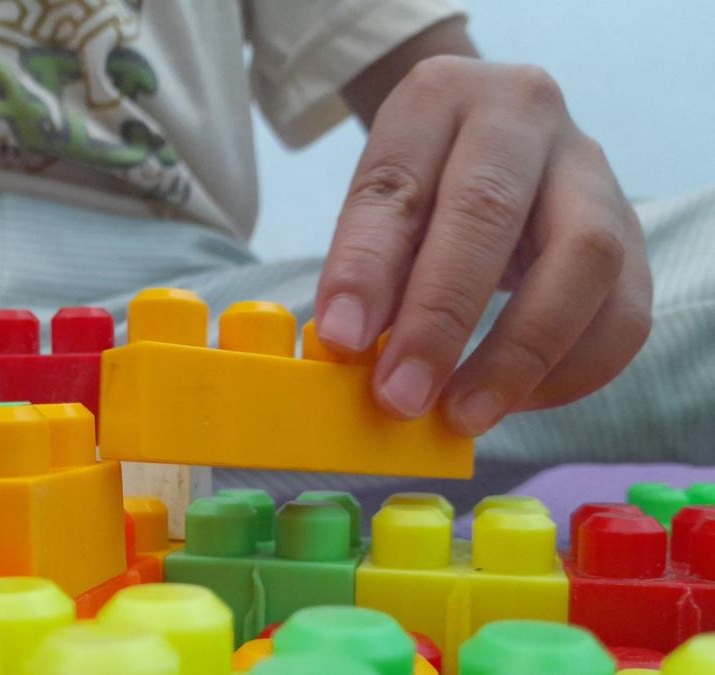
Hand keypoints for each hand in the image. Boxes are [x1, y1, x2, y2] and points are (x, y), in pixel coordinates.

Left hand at [316, 55, 651, 436]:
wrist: (495, 135)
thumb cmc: (425, 179)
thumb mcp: (381, 199)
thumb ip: (368, 263)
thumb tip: (352, 348)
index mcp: (438, 97)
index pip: (397, 184)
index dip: (365, 267)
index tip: (341, 339)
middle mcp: (523, 115)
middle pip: (488, 212)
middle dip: (440, 318)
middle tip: (401, 395)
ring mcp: (590, 170)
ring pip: (581, 259)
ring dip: (519, 355)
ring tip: (462, 414)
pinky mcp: (632, 230)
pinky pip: (623, 311)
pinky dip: (569, 371)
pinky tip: (512, 400)